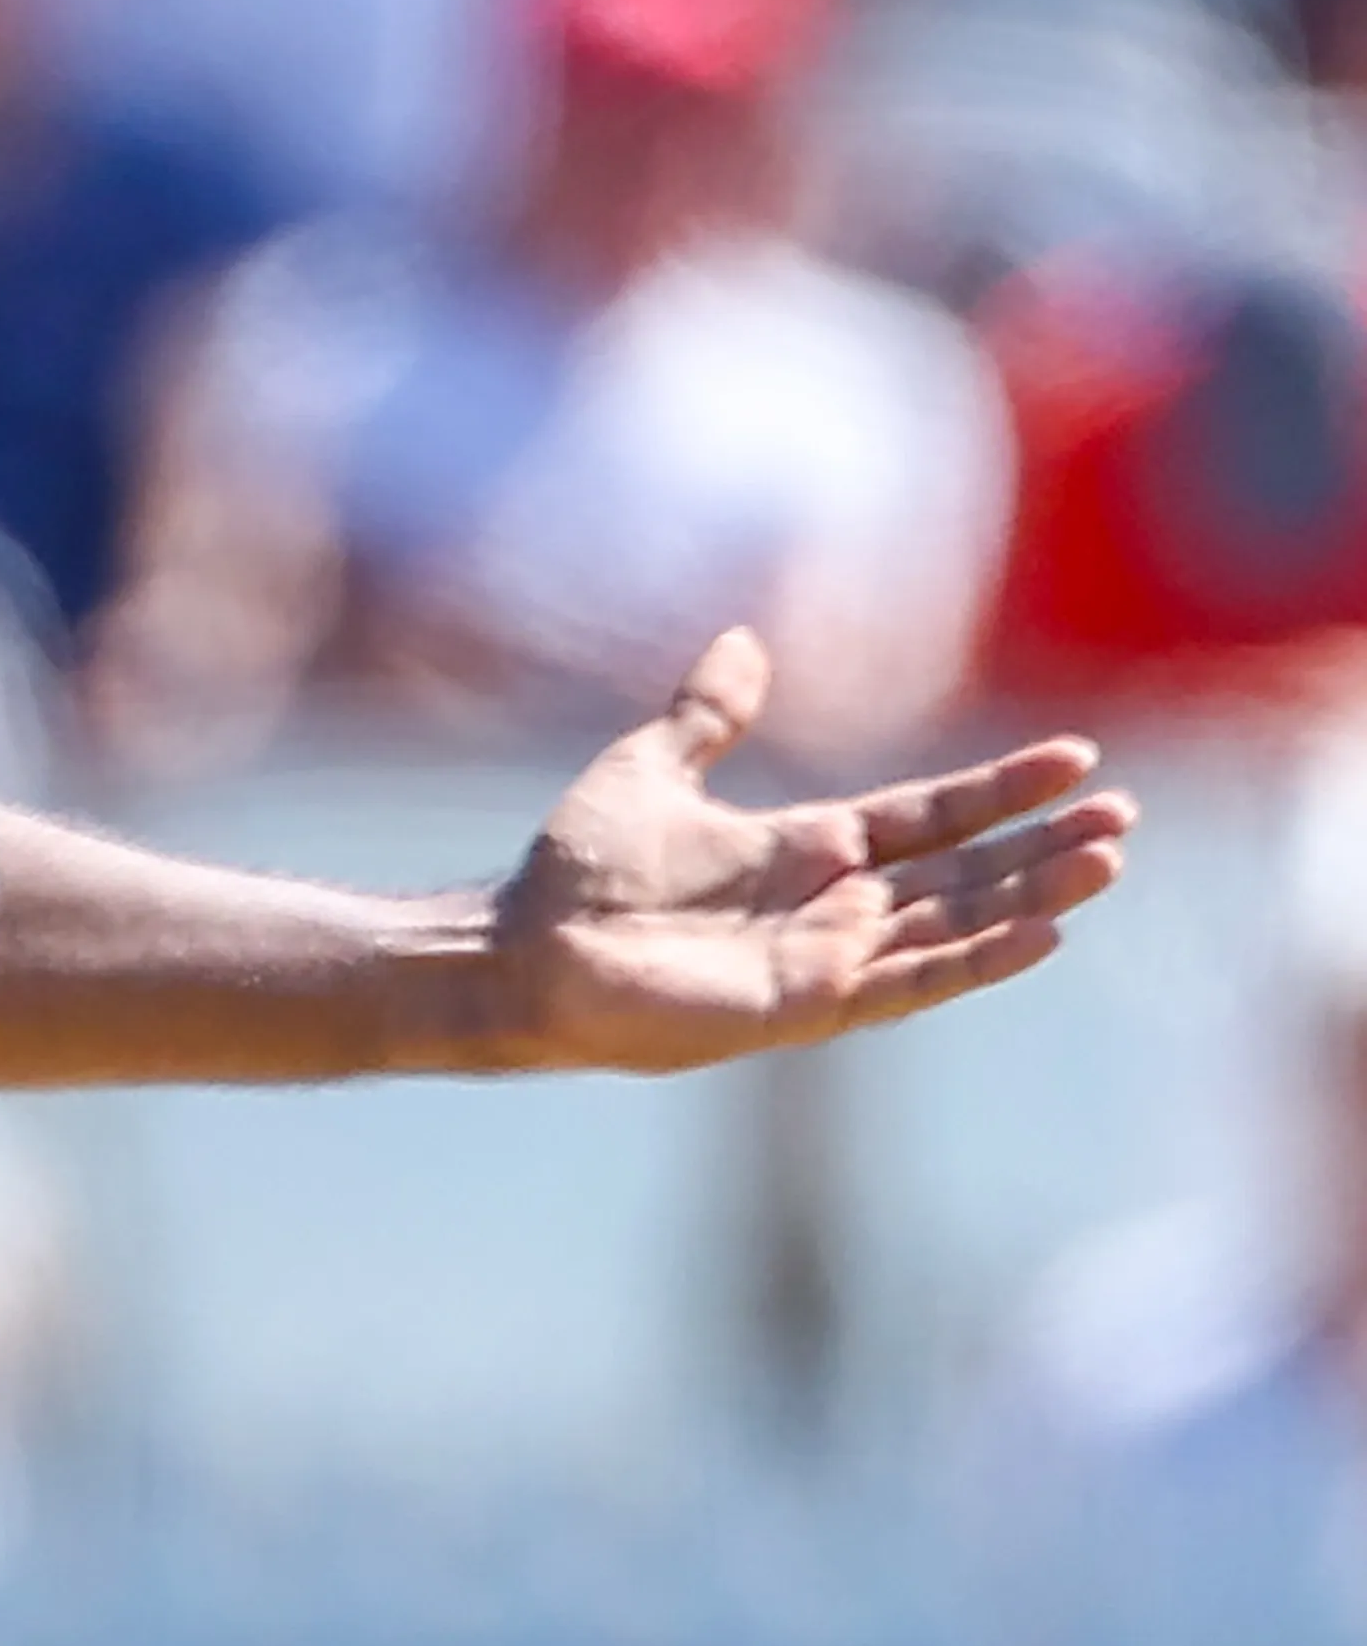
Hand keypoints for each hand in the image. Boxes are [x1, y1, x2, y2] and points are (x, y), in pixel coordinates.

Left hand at [484, 632, 1131, 1074]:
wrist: (520, 949)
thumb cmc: (574, 871)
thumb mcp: (650, 769)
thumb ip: (708, 714)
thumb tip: (742, 639)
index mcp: (806, 848)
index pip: (930, 815)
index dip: (1000, 789)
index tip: (1075, 759)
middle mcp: (829, 906)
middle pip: (964, 872)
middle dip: (1042, 845)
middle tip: (1125, 817)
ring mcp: (824, 958)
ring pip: (955, 924)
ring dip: (1031, 896)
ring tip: (1107, 863)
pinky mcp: (804, 1006)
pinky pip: (908, 983)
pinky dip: (973, 960)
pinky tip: (1040, 936)